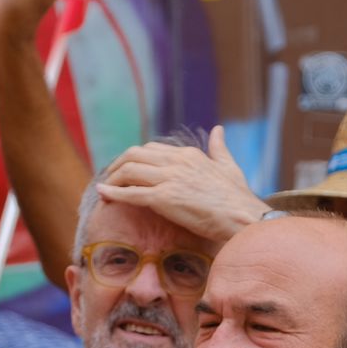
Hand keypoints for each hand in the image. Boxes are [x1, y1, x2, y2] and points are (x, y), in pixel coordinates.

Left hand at [95, 128, 267, 245]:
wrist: (243, 217)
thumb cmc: (238, 198)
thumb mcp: (229, 166)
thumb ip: (219, 148)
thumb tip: (219, 130)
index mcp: (188, 154)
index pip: (151, 149)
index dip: (134, 159)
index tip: (125, 170)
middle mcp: (176, 162)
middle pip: (134, 155)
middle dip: (116, 166)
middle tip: (108, 179)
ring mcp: (170, 179)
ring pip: (129, 171)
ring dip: (112, 180)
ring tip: (103, 190)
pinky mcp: (165, 198)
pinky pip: (132, 193)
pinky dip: (114, 194)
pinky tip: (103, 196)